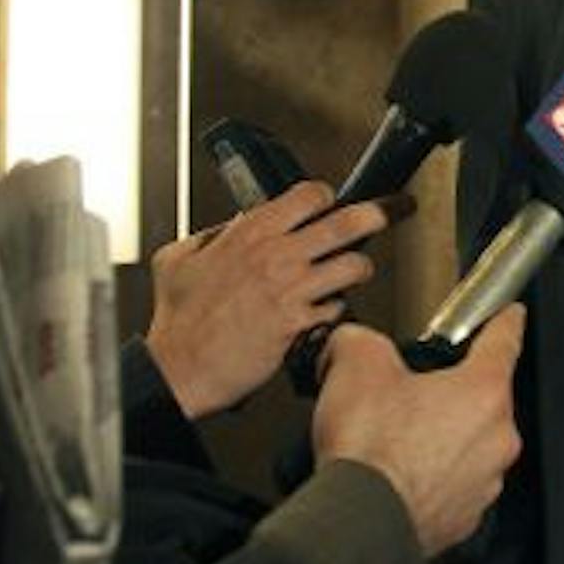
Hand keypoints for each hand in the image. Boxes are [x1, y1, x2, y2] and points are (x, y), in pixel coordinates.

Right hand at [145, 180, 397, 419]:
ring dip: (360, 269)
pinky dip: (337, 309)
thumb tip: (230, 227)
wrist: (179, 368)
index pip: (308, 195)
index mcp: (249, 234)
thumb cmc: (178, 321)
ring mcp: (292, 290)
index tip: (328, 204)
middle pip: (347, 222)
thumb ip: (209, 236)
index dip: (324, 197)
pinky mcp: (301, 323)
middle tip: (386, 215)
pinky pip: (339, 308)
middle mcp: (276, 256)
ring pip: (354, 265)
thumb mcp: (177, 260)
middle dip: (375, 215)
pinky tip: (324, 312)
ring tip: (355, 273)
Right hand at [310, 307, 525, 554]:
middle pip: (481, 400)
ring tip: (394, 443)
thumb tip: (351, 345)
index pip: (504, 341)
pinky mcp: (463, 518)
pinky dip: (429, 478)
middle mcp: (496, 439)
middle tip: (407, 397)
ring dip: (439, 440)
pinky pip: (452, 486)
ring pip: (467, 446)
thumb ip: (361, 341)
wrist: (357, 522)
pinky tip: (395, 476)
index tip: (510, 316)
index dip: (504, 321)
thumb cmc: (369, 451)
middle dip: (448, 394)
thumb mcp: (356, 364)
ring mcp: (483, 482)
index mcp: (483, 392)